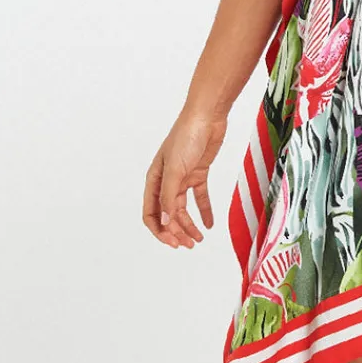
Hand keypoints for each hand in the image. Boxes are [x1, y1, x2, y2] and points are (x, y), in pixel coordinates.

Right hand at [143, 106, 228, 248]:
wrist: (206, 117)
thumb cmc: (186, 138)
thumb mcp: (175, 170)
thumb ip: (169, 197)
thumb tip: (166, 222)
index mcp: (154, 180)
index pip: (151, 213)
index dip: (160, 231)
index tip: (173, 243)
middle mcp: (166, 182)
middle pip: (168, 215)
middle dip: (177, 232)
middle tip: (189, 245)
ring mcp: (182, 178)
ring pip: (183, 209)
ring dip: (189, 225)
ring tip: (199, 239)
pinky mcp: (198, 174)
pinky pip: (199, 197)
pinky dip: (204, 211)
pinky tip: (210, 224)